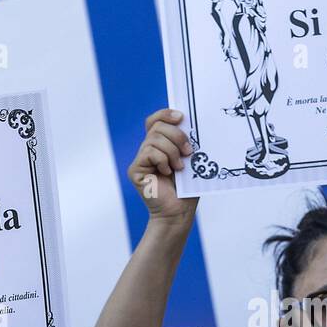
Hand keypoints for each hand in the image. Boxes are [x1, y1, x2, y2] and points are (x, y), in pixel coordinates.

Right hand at [127, 110, 198, 226]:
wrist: (179, 212)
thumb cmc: (187, 189)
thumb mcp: (191, 161)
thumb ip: (186, 142)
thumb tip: (189, 122)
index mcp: (160, 145)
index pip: (156, 120)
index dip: (166, 114)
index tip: (182, 117)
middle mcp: (148, 150)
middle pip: (157, 126)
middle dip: (177, 135)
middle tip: (189, 152)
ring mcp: (140, 160)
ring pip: (154, 139)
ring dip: (172, 151)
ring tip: (180, 167)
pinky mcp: (135, 170)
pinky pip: (149, 152)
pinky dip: (163, 160)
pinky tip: (168, 172)